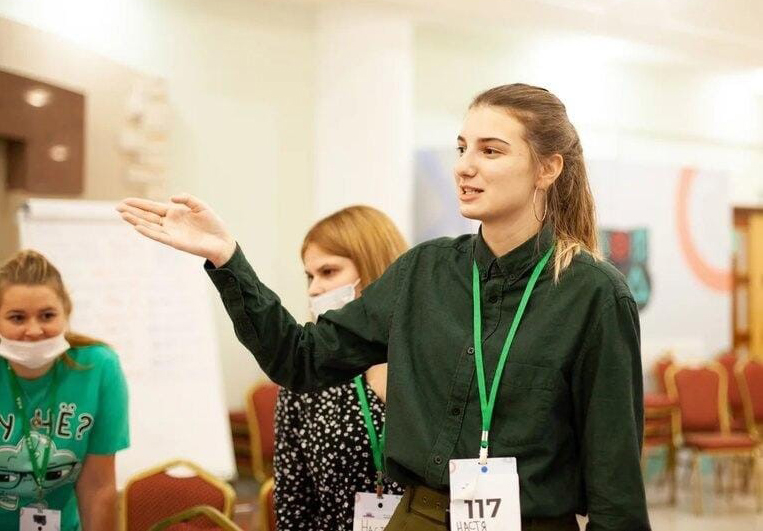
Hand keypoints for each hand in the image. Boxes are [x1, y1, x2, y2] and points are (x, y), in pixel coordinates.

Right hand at [117, 194, 236, 266]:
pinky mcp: (175, 242)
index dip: (139, 204)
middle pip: (146, 216)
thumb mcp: (200, 206)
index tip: (125, 200)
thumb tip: (170, 198)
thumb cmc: (213, 224)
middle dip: (132, 211)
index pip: (152, 207)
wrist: (222, 241)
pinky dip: (148, 231)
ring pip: (149, 225)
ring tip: (122, 215)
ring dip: (136, 220)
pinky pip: (158, 236)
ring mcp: (171, 232)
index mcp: (174, 213)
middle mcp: (170, 223)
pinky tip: (137, 226)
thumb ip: (186, 198)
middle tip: (116, 207)